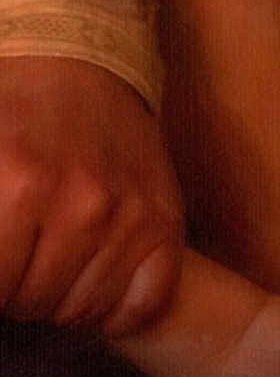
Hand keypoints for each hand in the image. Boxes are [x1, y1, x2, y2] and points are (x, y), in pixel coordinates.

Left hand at [0, 57, 183, 333]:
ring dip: (64, 298)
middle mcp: (78, 205)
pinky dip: (120, 310)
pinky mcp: (167, 218)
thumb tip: (1, 273)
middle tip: (22, 256)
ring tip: (56, 262)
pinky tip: (100, 282)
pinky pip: (146, 302)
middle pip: (34, 303)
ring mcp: (130, 213)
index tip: (4, 255)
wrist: (74, 66)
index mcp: (16, 188)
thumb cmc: (9, 115)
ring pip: (86, 309)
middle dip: (19, 289)